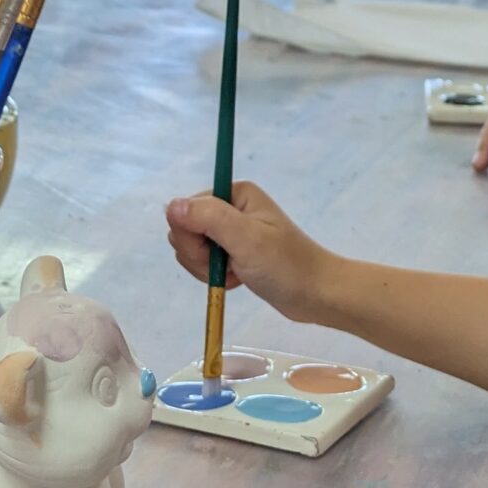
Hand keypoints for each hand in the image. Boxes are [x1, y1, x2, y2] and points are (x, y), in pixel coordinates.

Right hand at [164, 181, 338, 325]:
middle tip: (231, 264)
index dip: (193, 236)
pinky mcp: (232, 252)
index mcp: (233, 193)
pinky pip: (204, 262)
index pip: (185, 210)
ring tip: (237, 272)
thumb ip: (208, 218)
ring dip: (207, 268)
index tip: (217, 250)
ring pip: (191, 249)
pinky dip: (215, 275)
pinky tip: (237, 279)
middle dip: (200, 255)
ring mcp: (230, 231)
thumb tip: (171, 206)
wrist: (316, 293)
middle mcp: (229, 207)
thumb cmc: (286, 265)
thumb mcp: (246, 239)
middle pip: (184, 229)